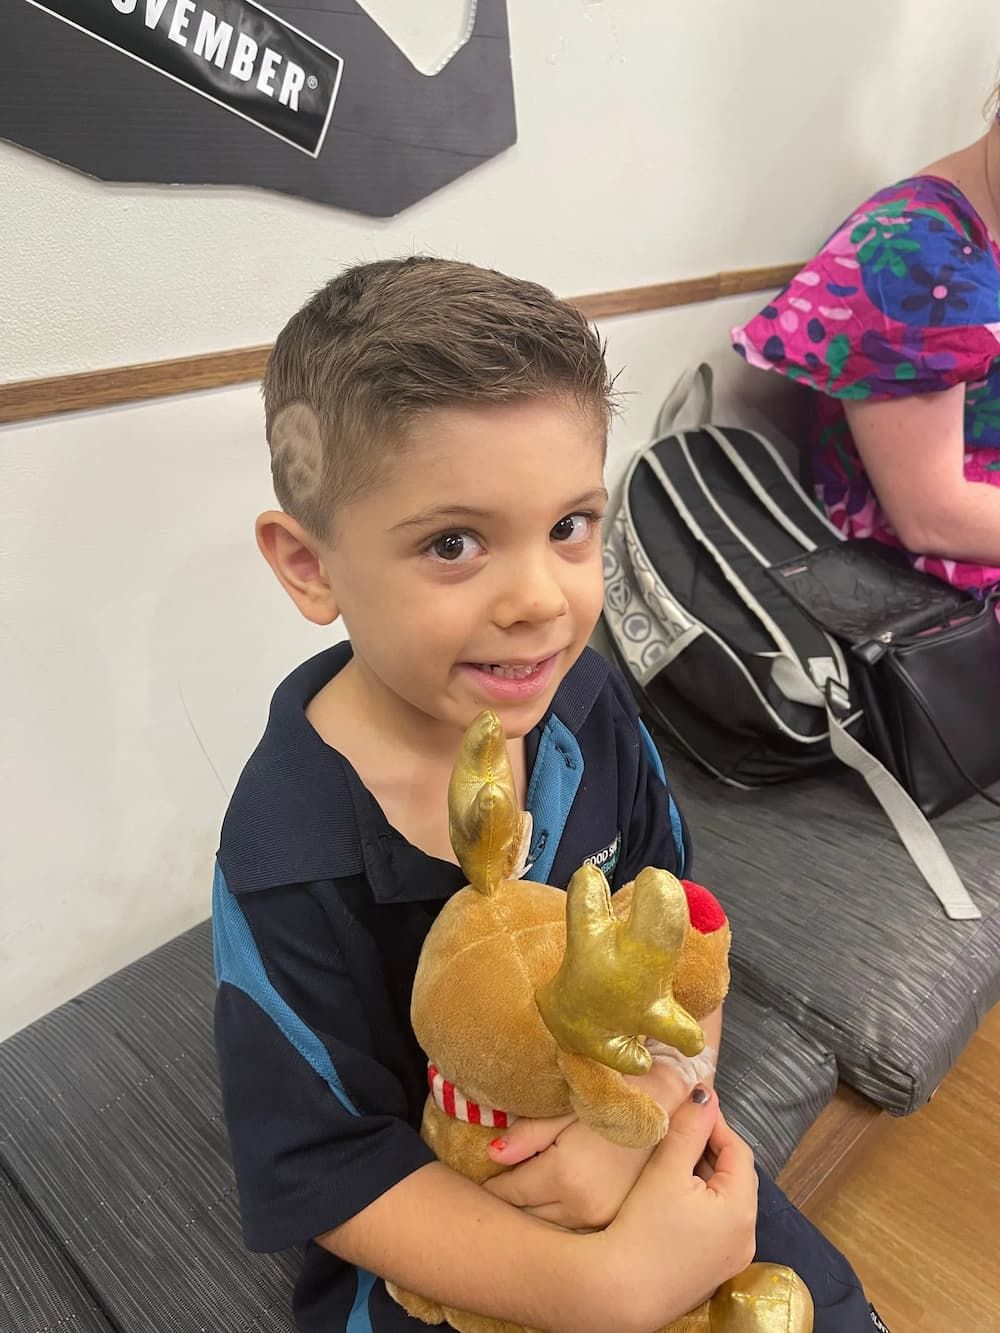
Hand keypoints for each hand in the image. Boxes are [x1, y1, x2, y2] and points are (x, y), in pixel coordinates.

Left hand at [482, 1063, 695, 1229]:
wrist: (672, 1104)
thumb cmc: (616, 1094)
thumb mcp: (570, 1106)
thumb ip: (529, 1133)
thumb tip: (491, 1154)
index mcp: (564, 1174)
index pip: (509, 1192)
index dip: (490, 1185)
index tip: (477, 1181)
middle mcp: (582, 1207)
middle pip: (525, 1216)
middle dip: (506, 1204)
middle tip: (489, 1193)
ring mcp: (602, 1220)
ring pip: (548, 1229)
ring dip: (532, 1216)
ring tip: (519, 1197)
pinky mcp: (616, 1222)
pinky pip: (573, 1230)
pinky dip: (558, 1220)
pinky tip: (552, 1204)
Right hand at [599, 1090, 758, 1326]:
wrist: (619, 1292)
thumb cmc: (642, 1228)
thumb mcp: (666, 1169)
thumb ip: (690, 1127)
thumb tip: (706, 1093)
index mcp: (742, 1209)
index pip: (738, 1150)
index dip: (715, 1123)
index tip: (689, 1106)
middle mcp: (746, 1237)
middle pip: (734, 1177)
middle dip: (709, 1149)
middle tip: (678, 1131)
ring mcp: (731, 1259)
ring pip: (724, 1201)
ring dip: (704, 1176)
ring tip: (672, 1159)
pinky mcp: (712, 1272)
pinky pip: (714, 1226)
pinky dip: (700, 1205)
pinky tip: (671, 1197)